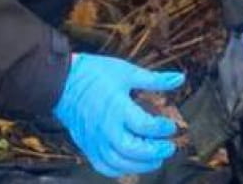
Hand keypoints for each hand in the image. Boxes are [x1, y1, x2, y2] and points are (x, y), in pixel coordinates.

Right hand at [53, 54, 184, 177]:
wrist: (62, 80)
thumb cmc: (95, 74)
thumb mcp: (127, 72)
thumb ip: (155, 80)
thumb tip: (180, 79)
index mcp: (117, 108)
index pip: (145, 126)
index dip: (162, 129)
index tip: (170, 126)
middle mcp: (105, 128)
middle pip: (132, 150)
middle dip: (154, 152)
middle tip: (168, 147)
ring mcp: (94, 139)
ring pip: (119, 163)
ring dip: (141, 165)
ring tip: (155, 159)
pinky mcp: (87, 145)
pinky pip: (103, 166)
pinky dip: (119, 169)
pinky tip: (132, 163)